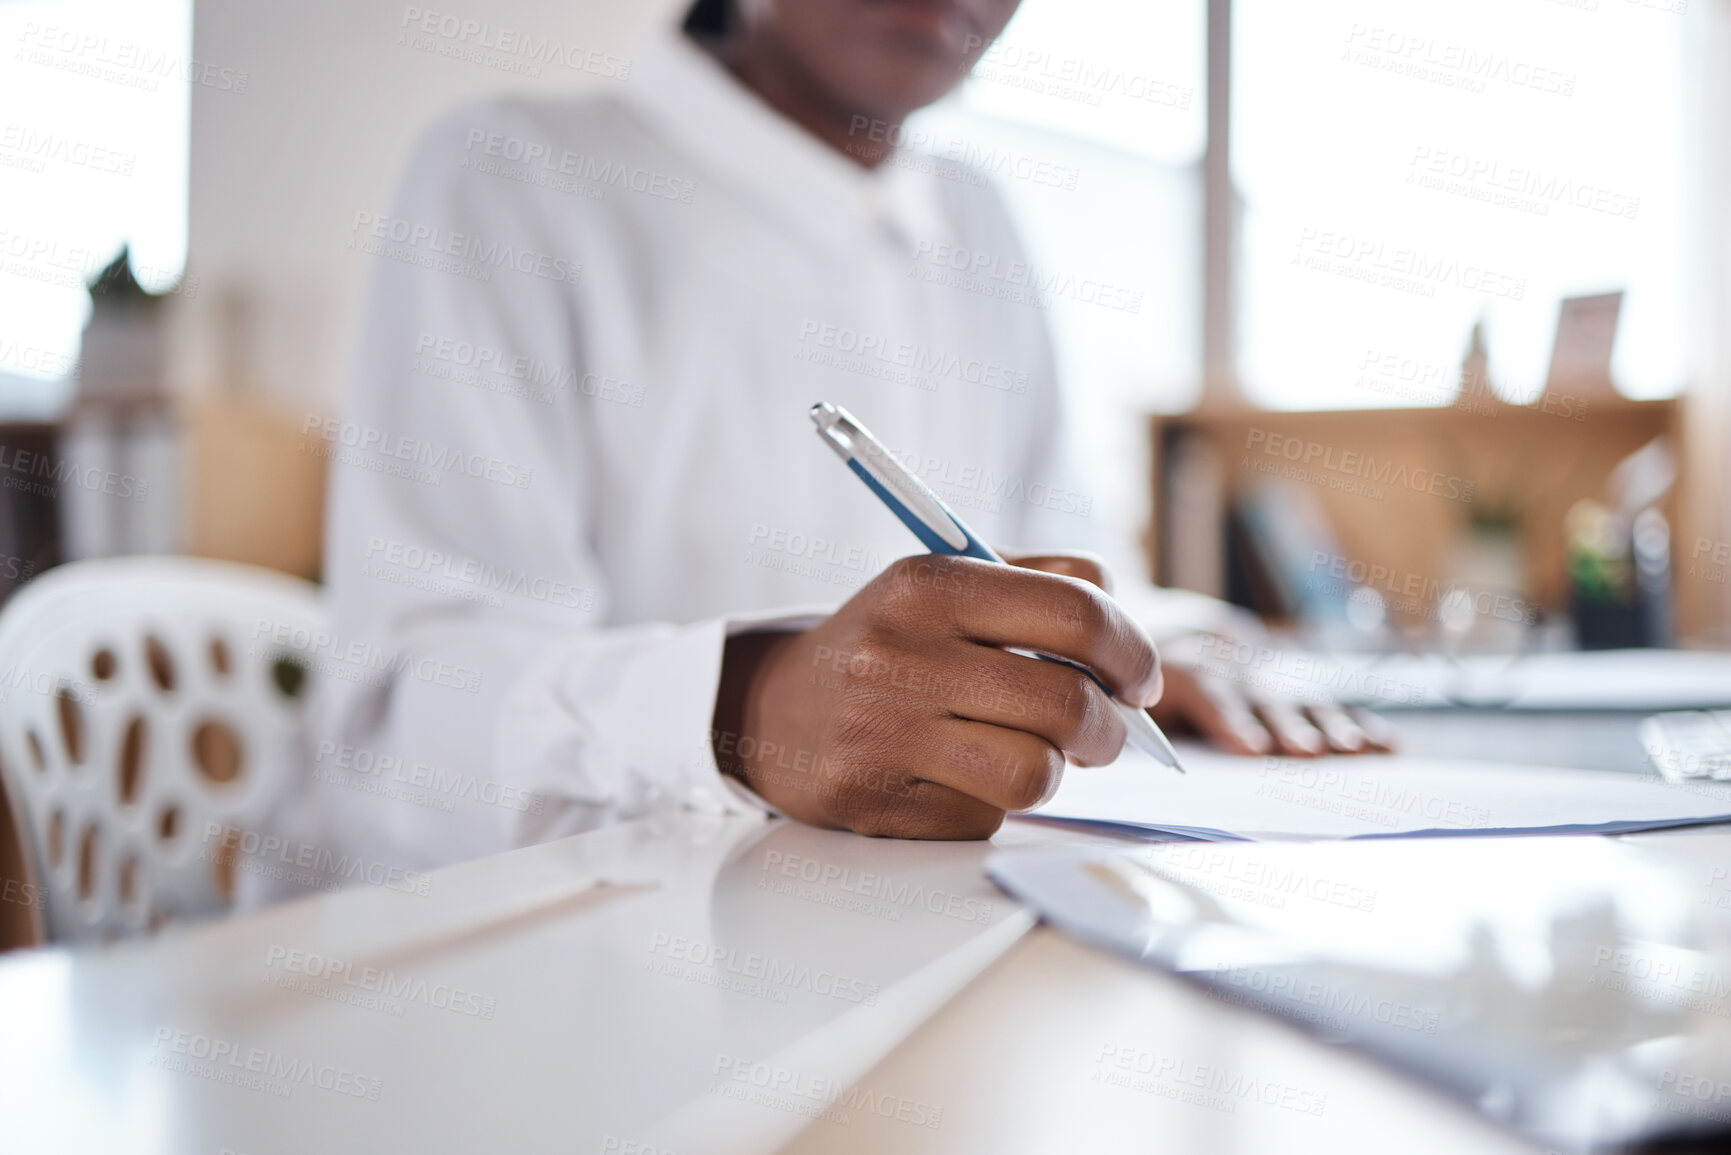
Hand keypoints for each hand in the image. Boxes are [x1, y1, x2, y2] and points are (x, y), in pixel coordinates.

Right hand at [710, 554, 1162, 839]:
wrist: (771, 710)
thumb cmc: (886, 646)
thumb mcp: (945, 584)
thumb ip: (1042, 583)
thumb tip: (1129, 642)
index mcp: (927, 585)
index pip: (1075, 612)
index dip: (1132, 652)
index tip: (1140, 679)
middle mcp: (899, 656)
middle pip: (1067, 703)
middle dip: (1109, 730)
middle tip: (1103, 732)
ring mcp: (882, 736)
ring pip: (1035, 775)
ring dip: (1054, 773)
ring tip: (1036, 756)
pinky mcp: (875, 806)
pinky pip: (985, 820)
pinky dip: (990, 804)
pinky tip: (957, 778)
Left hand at [1007, 557, 1397, 757]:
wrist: (1115, 607)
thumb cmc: (1094, 658)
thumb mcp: (1089, 668)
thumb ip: (1100, 700)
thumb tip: (1097, 745)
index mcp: (1162, 653)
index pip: (1200, 681)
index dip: (1227, 713)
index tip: (1251, 747)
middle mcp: (1211, 651)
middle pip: (1253, 688)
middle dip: (1283, 723)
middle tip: (1310, 755)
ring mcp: (1244, 660)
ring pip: (1289, 691)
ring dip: (1325, 722)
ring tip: (1354, 753)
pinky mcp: (1268, 670)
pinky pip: (1315, 696)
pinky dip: (1350, 719)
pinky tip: (1385, 745)